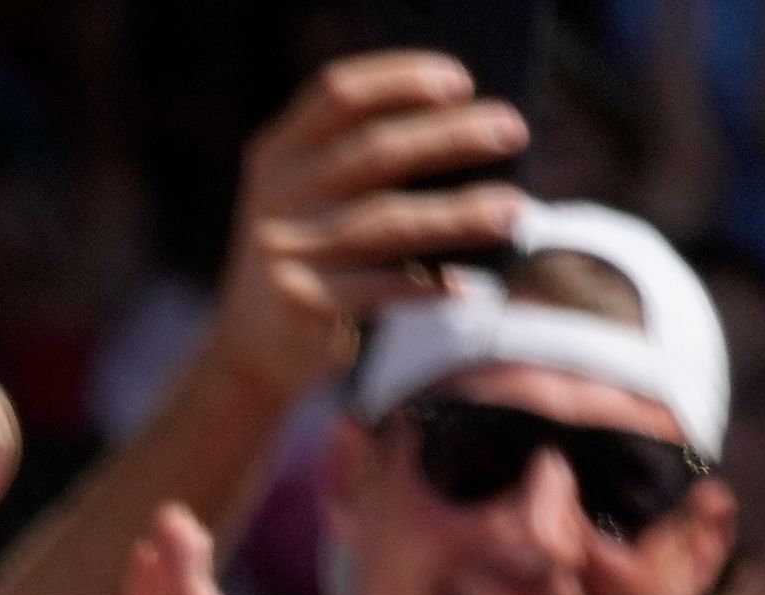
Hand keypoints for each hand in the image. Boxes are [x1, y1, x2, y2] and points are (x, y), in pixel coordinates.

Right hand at [207, 52, 526, 402]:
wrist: (250, 346)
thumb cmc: (314, 253)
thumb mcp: (315, 196)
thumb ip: (367, 161)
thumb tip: (475, 139)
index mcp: (279, 152)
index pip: (339, 93)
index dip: (402, 79)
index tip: (461, 82)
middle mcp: (276, 195)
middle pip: (374, 150)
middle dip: (452, 137)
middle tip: (512, 131)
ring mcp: (285, 250)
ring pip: (389, 222)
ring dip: (460, 215)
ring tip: (515, 210)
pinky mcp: (302, 303)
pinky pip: (382, 289)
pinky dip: (430, 287)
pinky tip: (466, 286)